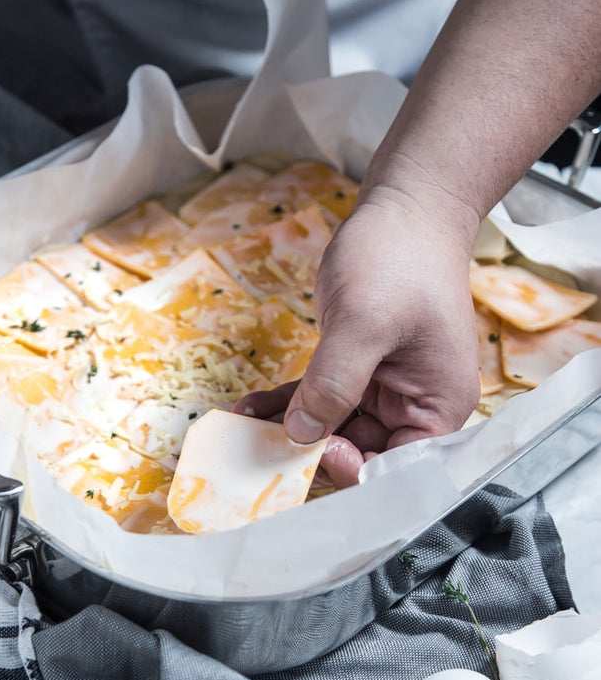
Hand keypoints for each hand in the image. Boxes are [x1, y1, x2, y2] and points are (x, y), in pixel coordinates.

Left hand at [234, 193, 480, 487]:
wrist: (400, 210)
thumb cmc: (398, 260)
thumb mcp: (364, 323)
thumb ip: (335, 383)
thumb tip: (302, 436)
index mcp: (436, 406)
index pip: (398, 466)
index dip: (356, 469)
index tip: (315, 450)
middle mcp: (411, 407)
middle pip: (360, 453)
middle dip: (310, 454)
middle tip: (261, 451)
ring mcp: (381, 390)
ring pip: (330, 428)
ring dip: (288, 431)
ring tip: (243, 432)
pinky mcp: (353, 372)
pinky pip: (317, 400)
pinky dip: (286, 405)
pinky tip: (249, 409)